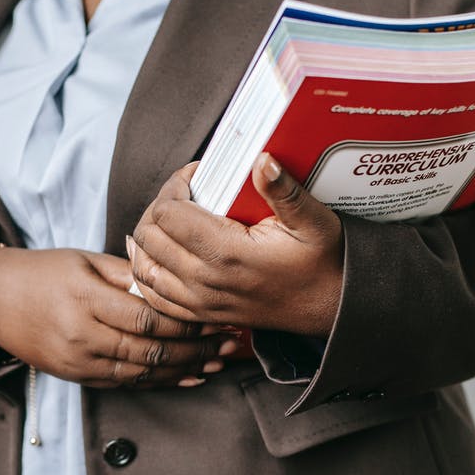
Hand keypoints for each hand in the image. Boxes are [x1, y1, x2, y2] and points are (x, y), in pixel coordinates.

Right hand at [0, 247, 238, 387]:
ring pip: (143, 372)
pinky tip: (189, 378)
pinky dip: (161, 382)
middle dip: (195, 349)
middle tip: (229, 344)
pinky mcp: (78, 377)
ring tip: (218, 362)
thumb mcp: (85, 261)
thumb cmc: (44, 273)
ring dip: (185, 370)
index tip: (216, 315)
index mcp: (85, 299)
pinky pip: (127, 383)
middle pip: (150, 350)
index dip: (186, 322)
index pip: (147, 317)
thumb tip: (173, 279)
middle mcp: (82, 335)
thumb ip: (129, 273)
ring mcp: (79, 361)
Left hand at [128, 153, 343, 336]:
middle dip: (158, 206)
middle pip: (148, 236)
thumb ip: (283, 190)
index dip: (175, 185)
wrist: (330, 308)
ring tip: (170, 218)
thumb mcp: (313, 220)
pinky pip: (153, 295)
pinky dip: (149, 270)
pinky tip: (159, 253)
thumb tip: (262, 159)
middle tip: (183, 193)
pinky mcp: (200, 315)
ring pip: (144, 266)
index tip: (196, 175)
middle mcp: (205, 281)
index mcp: (227, 253)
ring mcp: (199, 302)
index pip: (167, 213)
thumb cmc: (323, 262)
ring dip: (149, 238)